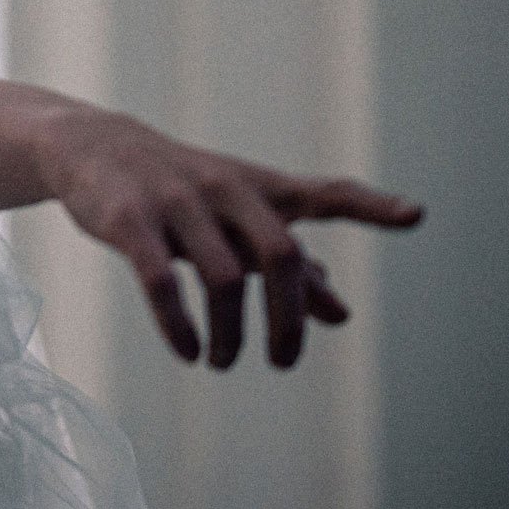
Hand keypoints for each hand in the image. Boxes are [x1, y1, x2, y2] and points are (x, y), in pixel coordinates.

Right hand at [38, 110, 422, 369]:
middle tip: (283, 360)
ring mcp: (176, 203)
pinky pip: (159, 281)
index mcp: (258, 188)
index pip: (324, 192)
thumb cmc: (182, 189)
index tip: (415, 215)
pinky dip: (179, 326)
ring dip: (230, 333)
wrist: (92, 147)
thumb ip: (290, 261)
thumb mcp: (236, 217)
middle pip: (279, 255)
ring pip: (223, 278)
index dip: (370, 206)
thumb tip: (341, 312)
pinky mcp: (129, 221)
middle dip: (287, 318)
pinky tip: (188, 352)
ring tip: (223, 362)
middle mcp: (225, 190)